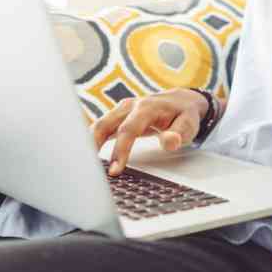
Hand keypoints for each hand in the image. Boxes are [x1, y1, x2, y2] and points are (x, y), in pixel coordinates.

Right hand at [90, 88, 209, 175]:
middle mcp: (130, 106)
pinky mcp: (118, 116)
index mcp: (147, 108)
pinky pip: (101, 128)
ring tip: (82, 166)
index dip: (120, 150)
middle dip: (93, 146)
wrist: (182, 100)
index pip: (128, 130)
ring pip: (99, 125)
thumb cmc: (184, 115)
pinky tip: (86, 157)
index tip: (115, 171)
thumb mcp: (189, 124)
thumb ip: (179, 133)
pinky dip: (92, 142)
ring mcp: (122, 110)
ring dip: (88, 144)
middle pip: (105, 124)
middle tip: (87, 169)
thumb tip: (170, 142)